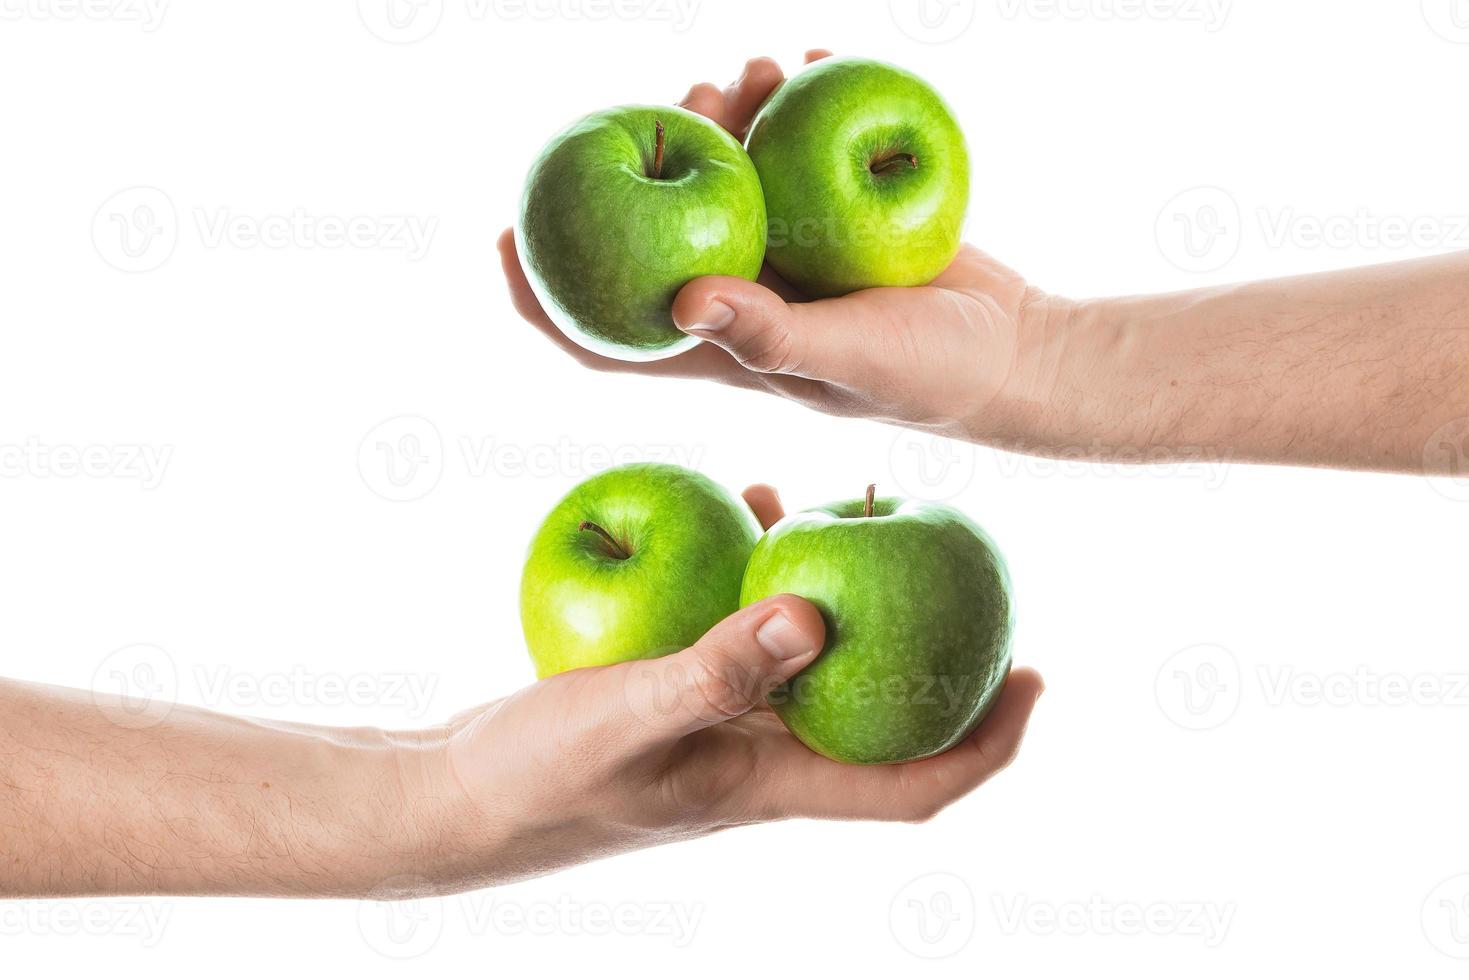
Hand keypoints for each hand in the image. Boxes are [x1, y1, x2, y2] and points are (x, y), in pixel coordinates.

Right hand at [417, 484, 1043, 893]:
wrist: (458, 800)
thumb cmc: (539, 779)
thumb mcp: (626, 716)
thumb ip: (715, 669)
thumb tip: (821, 615)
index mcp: (772, 785)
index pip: (913, 785)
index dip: (986, 744)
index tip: (1035, 676)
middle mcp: (762, 761)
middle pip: (882, 717)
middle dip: (936, 655)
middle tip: (964, 568)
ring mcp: (720, 731)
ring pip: (814, 665)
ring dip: (848, 602)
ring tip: (861, 518)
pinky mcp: (677, 697)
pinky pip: (743, 632)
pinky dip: (759, 579)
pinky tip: (749, 509)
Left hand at [498, 51, 1066, 447]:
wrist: (1014, 349)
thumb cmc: (930, 376)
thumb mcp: (847, 359)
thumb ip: (769, 334)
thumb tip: (677, 300)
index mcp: (721, 343)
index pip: (608, 334)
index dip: (546, 298)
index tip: (502, 239)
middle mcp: (740, 293)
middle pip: (661, 225)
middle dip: (656, 160)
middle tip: (691, 101)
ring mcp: (785, 254)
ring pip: (729, 176)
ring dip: (732, 117)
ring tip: (761, 66)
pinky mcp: (834, 219)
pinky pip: (800, 151)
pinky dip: (801, 104)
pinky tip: (812, 61)